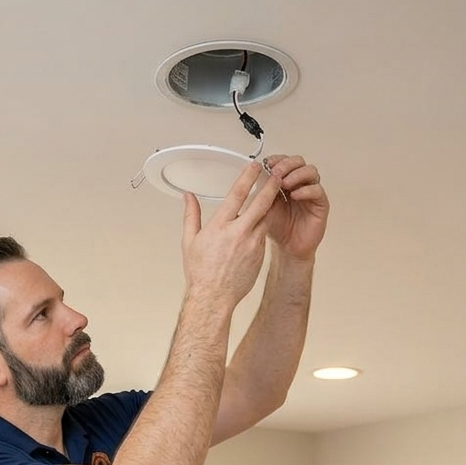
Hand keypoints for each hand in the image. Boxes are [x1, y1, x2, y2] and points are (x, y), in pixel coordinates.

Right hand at [180, 163, 281, 308]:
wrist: (214, 298)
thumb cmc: (201, 273)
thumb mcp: (189, 241)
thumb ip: (191, 215)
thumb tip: (188, 197)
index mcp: (220, 226)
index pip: (238, 194)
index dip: (248, 177)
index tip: (255, 166)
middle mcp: (238, 233)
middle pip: (261, 202)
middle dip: (271, 186)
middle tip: (278, 174)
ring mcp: (252, 244)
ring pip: (266, 218)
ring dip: (270, 206)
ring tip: (273, 196)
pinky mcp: (259, 255)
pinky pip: (263, 236)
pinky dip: (262, 227)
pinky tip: (259, 225)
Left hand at [262, 155, 328, 260]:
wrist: (287, 248)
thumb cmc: (277, 228)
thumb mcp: (263, 207)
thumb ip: (261, 191)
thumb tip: (252, 175)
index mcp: (286, 180)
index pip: (284, 161)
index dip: (276, 160)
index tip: (266, 164)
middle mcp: (300, 183)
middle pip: (299, 162)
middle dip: (286, 164)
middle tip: (276, 172)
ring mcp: (311, 192)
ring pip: (311, 171)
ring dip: (297, 174)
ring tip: (285, 183)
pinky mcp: (321, 203)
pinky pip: (317, 190)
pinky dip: (306, 190)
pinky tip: (295, 195)